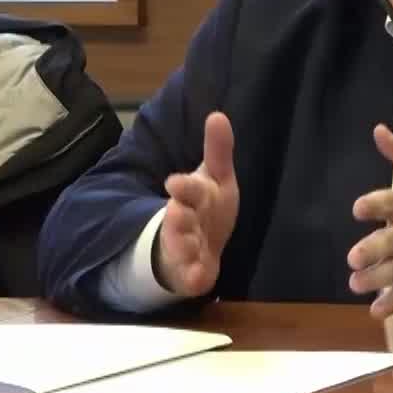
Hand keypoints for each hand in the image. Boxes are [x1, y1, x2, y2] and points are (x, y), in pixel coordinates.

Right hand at [154, 112, 238, 296]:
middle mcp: (184, 222)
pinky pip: (191, 277)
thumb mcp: (215, 179)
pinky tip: (200, 277)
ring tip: (190, 245)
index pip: (187, 189)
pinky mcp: (190, 274)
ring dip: (183, 245)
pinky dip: (194, 276)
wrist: (194, 250)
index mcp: (192, 196)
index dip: (182, 187)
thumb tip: (218, 114)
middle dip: (178, 216)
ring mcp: (185, 249)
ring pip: (180, 247)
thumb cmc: (206, 208)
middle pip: (178, 219)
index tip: (174, 183)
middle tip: (178, 212)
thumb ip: (218, 150)